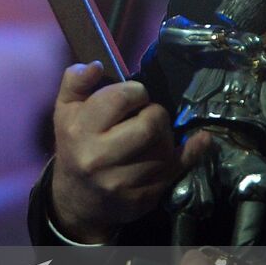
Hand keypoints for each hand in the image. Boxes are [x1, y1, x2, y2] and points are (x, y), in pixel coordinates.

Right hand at [49, 61, 209, 241]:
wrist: (76, 198)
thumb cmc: (74, 145)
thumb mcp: (65, 110)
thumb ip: (76, 82)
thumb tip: (97, 65)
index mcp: (80, 130)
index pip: (122, 98)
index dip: (136, 91)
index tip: (134, 96)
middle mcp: (99, 157)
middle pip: (150, 125)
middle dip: (156, 114)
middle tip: (148, 116)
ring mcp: (122, 182)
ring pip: (164, 149)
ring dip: (166, 136)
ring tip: (154, 134)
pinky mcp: (142, 198)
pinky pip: (176, 170)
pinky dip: (190, 153)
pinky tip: (200, 141)